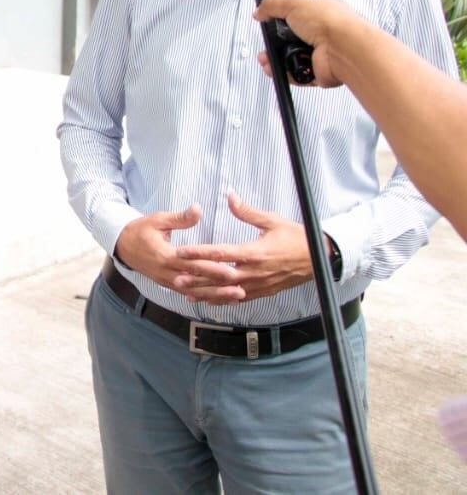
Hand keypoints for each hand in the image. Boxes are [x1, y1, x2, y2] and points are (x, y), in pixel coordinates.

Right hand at [113, 205, 238, 297]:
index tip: (231, 271)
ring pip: (194, 292)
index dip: (212, 269)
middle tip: (240, 290)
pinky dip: (205, 297)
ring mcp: (167, 281)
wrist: (122, 245)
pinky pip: (188, 293)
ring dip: (215, 296)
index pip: (192, 264)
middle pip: (196, 282)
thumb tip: (198, 209)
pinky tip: (220, 300)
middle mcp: (167, 272)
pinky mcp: (168, 284)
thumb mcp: (158, 219)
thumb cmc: (141, 230)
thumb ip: (179, 218)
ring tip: (236, 298)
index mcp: (165, 256)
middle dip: (219, 287)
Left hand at [174, 192, 313, 303]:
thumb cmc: (296, 237)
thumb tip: (230, 195)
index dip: (200, 252)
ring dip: (206, 293)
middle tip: (176, 277)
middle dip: (197, 278)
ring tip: (186, 292)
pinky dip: (222, 300)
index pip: (221, 253)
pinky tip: (208, 301)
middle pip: (220, 276)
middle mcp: (255, 271)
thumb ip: (247, 212)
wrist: (319, 258)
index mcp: (255, 252)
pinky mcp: (263, 292)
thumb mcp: (272, 221)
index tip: (182, 251)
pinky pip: (239, 299)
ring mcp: (259, 284)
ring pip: (227, 291)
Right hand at [253, 0, 358, 87]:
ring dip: (275, 58)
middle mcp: (320, 32)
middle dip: (273, 42)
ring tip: (267, 58)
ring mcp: (319, 52)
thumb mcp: (294, 2)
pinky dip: (285, 72)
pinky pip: (296, 73)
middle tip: (266, 42)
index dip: (278, 16)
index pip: (294, 12)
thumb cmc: (330, 22)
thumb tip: (260, 10)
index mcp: (318, 11)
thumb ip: (272, 4)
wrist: (343, 48)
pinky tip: (279, 68)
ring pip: (290, 56)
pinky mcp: (317, 70)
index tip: (265, 19)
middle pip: (289, 37)